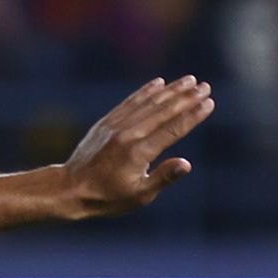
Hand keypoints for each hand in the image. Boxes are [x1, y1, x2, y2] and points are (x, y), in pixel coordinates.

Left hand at [61, 77, 213, 218]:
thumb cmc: (106, 198)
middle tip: (206, 86)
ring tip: (190, 80)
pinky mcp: (105, 124)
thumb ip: (163, 178)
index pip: (173, 129)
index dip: (192, 116)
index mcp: (138, 153)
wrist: (68, 190)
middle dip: (187, 98)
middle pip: (163, 111)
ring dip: (170, 90)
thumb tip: (187, 164)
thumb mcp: (137, 196)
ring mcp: (115, 127)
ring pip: (147, 103)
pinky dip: (144, 92)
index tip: (209, 103)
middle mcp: (128, 135)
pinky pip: (129, 103)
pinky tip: (158, 83)